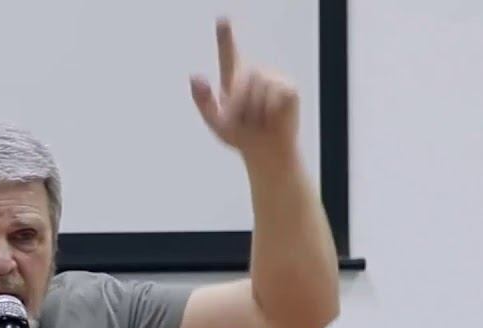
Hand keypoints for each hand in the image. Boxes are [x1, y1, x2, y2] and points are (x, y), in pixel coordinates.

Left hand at [189, 18, 299, 163]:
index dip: (225, 36)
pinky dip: (270, 113)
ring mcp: (273, 80)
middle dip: (239, 106)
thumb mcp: (216, 122)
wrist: (267, 154)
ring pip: (258, 88)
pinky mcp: (289, 88)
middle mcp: (254, 76)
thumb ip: (202, 99)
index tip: (222, 18)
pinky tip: (274, 119)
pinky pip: (275, 96)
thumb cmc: (242, 138)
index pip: (228, 53)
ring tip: (260, 121)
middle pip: (242, 80)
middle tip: (245, 122)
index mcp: (234, 81)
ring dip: (254, 112)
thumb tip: (194, 75)